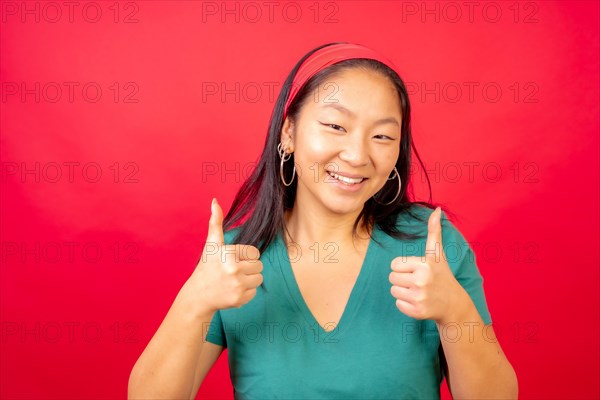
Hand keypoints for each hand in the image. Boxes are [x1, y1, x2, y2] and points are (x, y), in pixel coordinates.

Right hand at [186, 198, 262, 312]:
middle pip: (259, 265)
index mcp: (229, 254)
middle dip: (249, 267)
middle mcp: (233, 269)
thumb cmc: (207, 266)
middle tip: (233, 271)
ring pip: (259, 278)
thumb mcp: (211, 244)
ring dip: (249, 279)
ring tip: (234, 280)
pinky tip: (233, 290)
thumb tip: (215, 201)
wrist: (198, 295)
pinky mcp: (239, 299)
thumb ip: (215, 222)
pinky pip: (254, 292)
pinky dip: (246, 292)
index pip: (255, 252)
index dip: (245, 256)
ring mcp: (237, 285)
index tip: (233, 260)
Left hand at [388, 207, 465, 322]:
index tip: (417, 270)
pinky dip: (405, 304)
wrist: (454, 304)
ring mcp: (420, 297)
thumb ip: (434, 231)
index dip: (403, 267)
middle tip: (418, 282)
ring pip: (393, 290)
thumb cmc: (442, 275)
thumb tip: (436, 210)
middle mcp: (422, 280)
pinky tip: (419, 301)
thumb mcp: (438, 253)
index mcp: (425, 264)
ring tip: (418, 291)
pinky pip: (397, 303)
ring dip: (403, 291)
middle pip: (392, 277)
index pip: (394, 264)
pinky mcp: (417, 311)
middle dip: (402, 279)